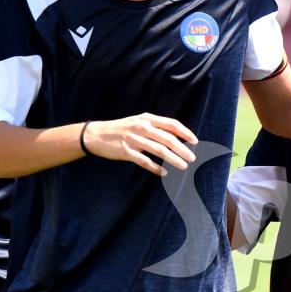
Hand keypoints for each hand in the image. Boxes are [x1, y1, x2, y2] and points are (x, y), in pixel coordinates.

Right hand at [83, 114, 197, 175]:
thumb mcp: (139, 122)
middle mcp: (142, 127)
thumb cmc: (122, 128)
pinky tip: (164, 172)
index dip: (185, 133)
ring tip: (184, 166)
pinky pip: (144, 161)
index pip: (172, 124)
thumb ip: (156, 127)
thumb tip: (177, 136)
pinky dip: (156, 167)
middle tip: (193, 158)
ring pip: (159, 150)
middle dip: (183, 149)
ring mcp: (133, 139)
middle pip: (168, 139)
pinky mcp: (126, 151)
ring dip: (173, 159)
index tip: (195, 141)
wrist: (95, 134)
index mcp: (147, 119)